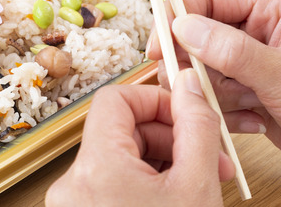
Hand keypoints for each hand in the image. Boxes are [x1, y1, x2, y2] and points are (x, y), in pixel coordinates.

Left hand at [46, 69, 233, 206]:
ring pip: (120, 157)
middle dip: (168, 136)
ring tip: (199, 180)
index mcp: (95, 168)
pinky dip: (146, 183)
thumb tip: (190, 85)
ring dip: (162, 161)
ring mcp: (75, 201)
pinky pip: (114, 183)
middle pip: (120, 129)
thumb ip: (196, 127)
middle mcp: (73, 183)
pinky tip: (176, 195)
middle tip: (208, 154)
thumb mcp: (197, 185)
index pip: (116, 98)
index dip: (156, 99)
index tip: (186, 111)